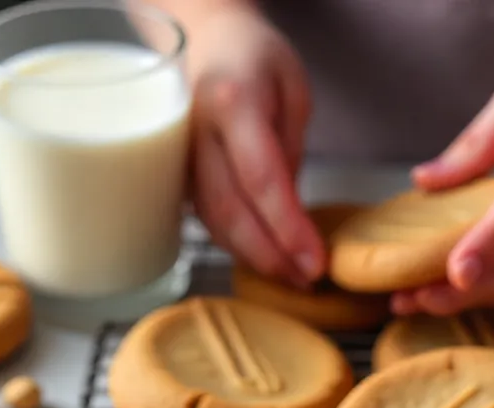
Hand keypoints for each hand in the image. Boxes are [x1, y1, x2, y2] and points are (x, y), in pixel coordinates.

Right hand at [188, 4, 323, 284]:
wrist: (206, 41)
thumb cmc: (254, 61)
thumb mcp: (293, 90)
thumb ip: (292, 150)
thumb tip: (291, 214)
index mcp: (230, 101)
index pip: (260, 178)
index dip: (288, 227)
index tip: (315, 261)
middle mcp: (195, 133)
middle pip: (230, 211)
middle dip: (271, 255)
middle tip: (306, 279)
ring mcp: (180, 159)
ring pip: (214, 224)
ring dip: (255, 258)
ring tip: (293, 275)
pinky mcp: (178, 178)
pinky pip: (208, 221)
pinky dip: (239, 247)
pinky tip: (267, 258)